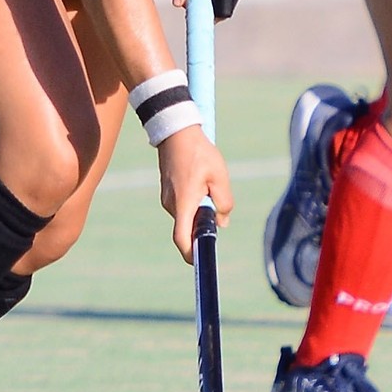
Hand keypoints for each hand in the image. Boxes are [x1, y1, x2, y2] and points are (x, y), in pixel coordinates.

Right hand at [157, 126, 232, 261]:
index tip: (200, 260)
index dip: (190, 254)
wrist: (176, 131)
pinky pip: (182, 205)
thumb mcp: (219, 176)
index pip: (182, 238)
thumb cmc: (199, 152)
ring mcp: (167, 197)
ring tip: (209, 185)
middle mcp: (171, 204)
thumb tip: (223, 222)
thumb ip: (224, 202)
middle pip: (187, 227)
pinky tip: (202, 182)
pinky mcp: (167, 191)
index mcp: (184, 203)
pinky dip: (194, 202)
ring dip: (200, 210)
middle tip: (218, 210)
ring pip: (186, 215)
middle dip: (203, 226)